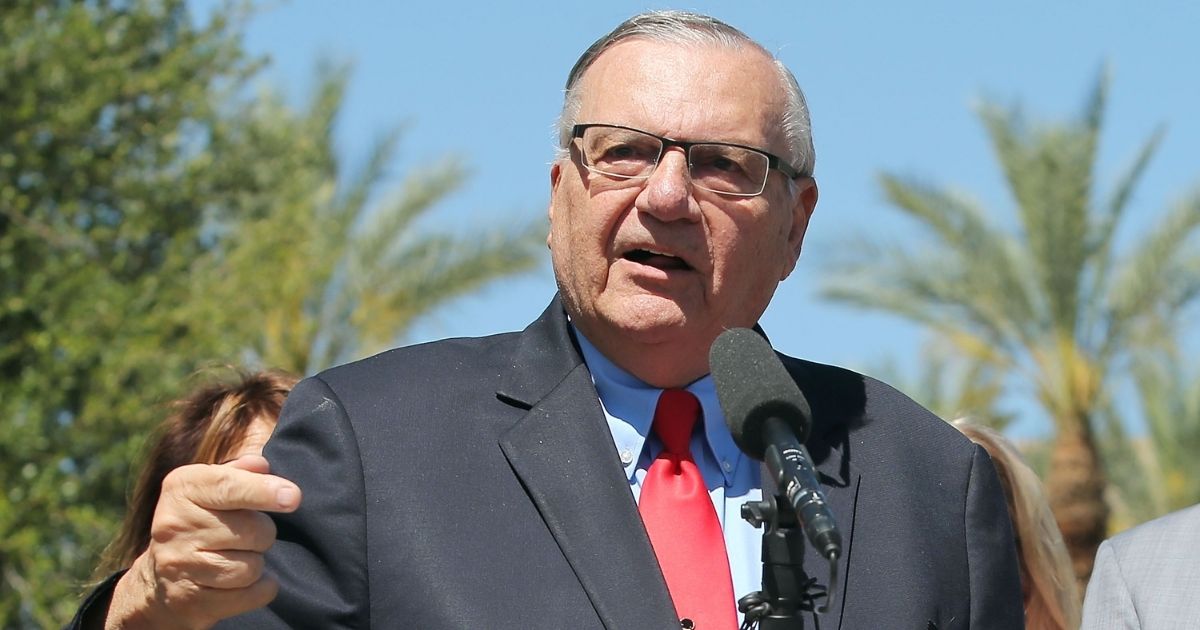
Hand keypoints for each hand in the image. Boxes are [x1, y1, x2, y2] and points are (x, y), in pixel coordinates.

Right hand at [104, 455, 301, 629]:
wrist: (159, 578)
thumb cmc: (201, 520)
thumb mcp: (212, 487)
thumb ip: (240, 472)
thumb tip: (262, 465)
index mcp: (182, 487)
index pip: (229, 486)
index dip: (265, 491)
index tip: (293, 497)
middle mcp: (174, 524)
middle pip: (252, 530)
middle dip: (263, 533)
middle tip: (249, 534)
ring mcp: (178, 565)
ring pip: (251, 567)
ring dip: (257, 563)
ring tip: (240, 556)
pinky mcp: (190, 601)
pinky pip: (250, 595)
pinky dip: (260, 589)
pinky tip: (245, 581)